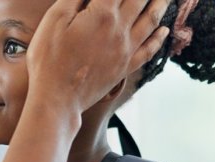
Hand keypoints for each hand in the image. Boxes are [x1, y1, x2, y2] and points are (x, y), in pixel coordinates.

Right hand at [27, 0, 170, 113]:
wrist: (57, 99)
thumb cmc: (49, 60)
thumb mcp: (54, 20)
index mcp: (102, 14)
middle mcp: (119, 29)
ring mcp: (125, 50)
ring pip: (151, 21)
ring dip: (161, 5)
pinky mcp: (125, 67)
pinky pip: (149, 50)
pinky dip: (159, 38)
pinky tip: (165, 30)